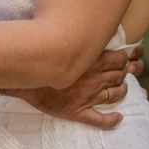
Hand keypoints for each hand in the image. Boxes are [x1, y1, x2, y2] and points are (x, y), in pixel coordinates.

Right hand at [11, 46, 142, 128]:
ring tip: (122, 89)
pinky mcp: (78, 112)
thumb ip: (83, 37)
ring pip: (115, 95)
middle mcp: (94, 80)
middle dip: (123, 73)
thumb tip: (97, 28)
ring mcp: (87, 97)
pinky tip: (118, 118)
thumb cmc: (44, 59)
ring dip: (122, 91)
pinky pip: (100, 120)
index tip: (120, 58)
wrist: (25, 78)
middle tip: (121, 72)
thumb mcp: (66, 43)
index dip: (122, 59)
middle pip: (119, 76)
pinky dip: (112, 120)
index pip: (119, 60)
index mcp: (92, 63)